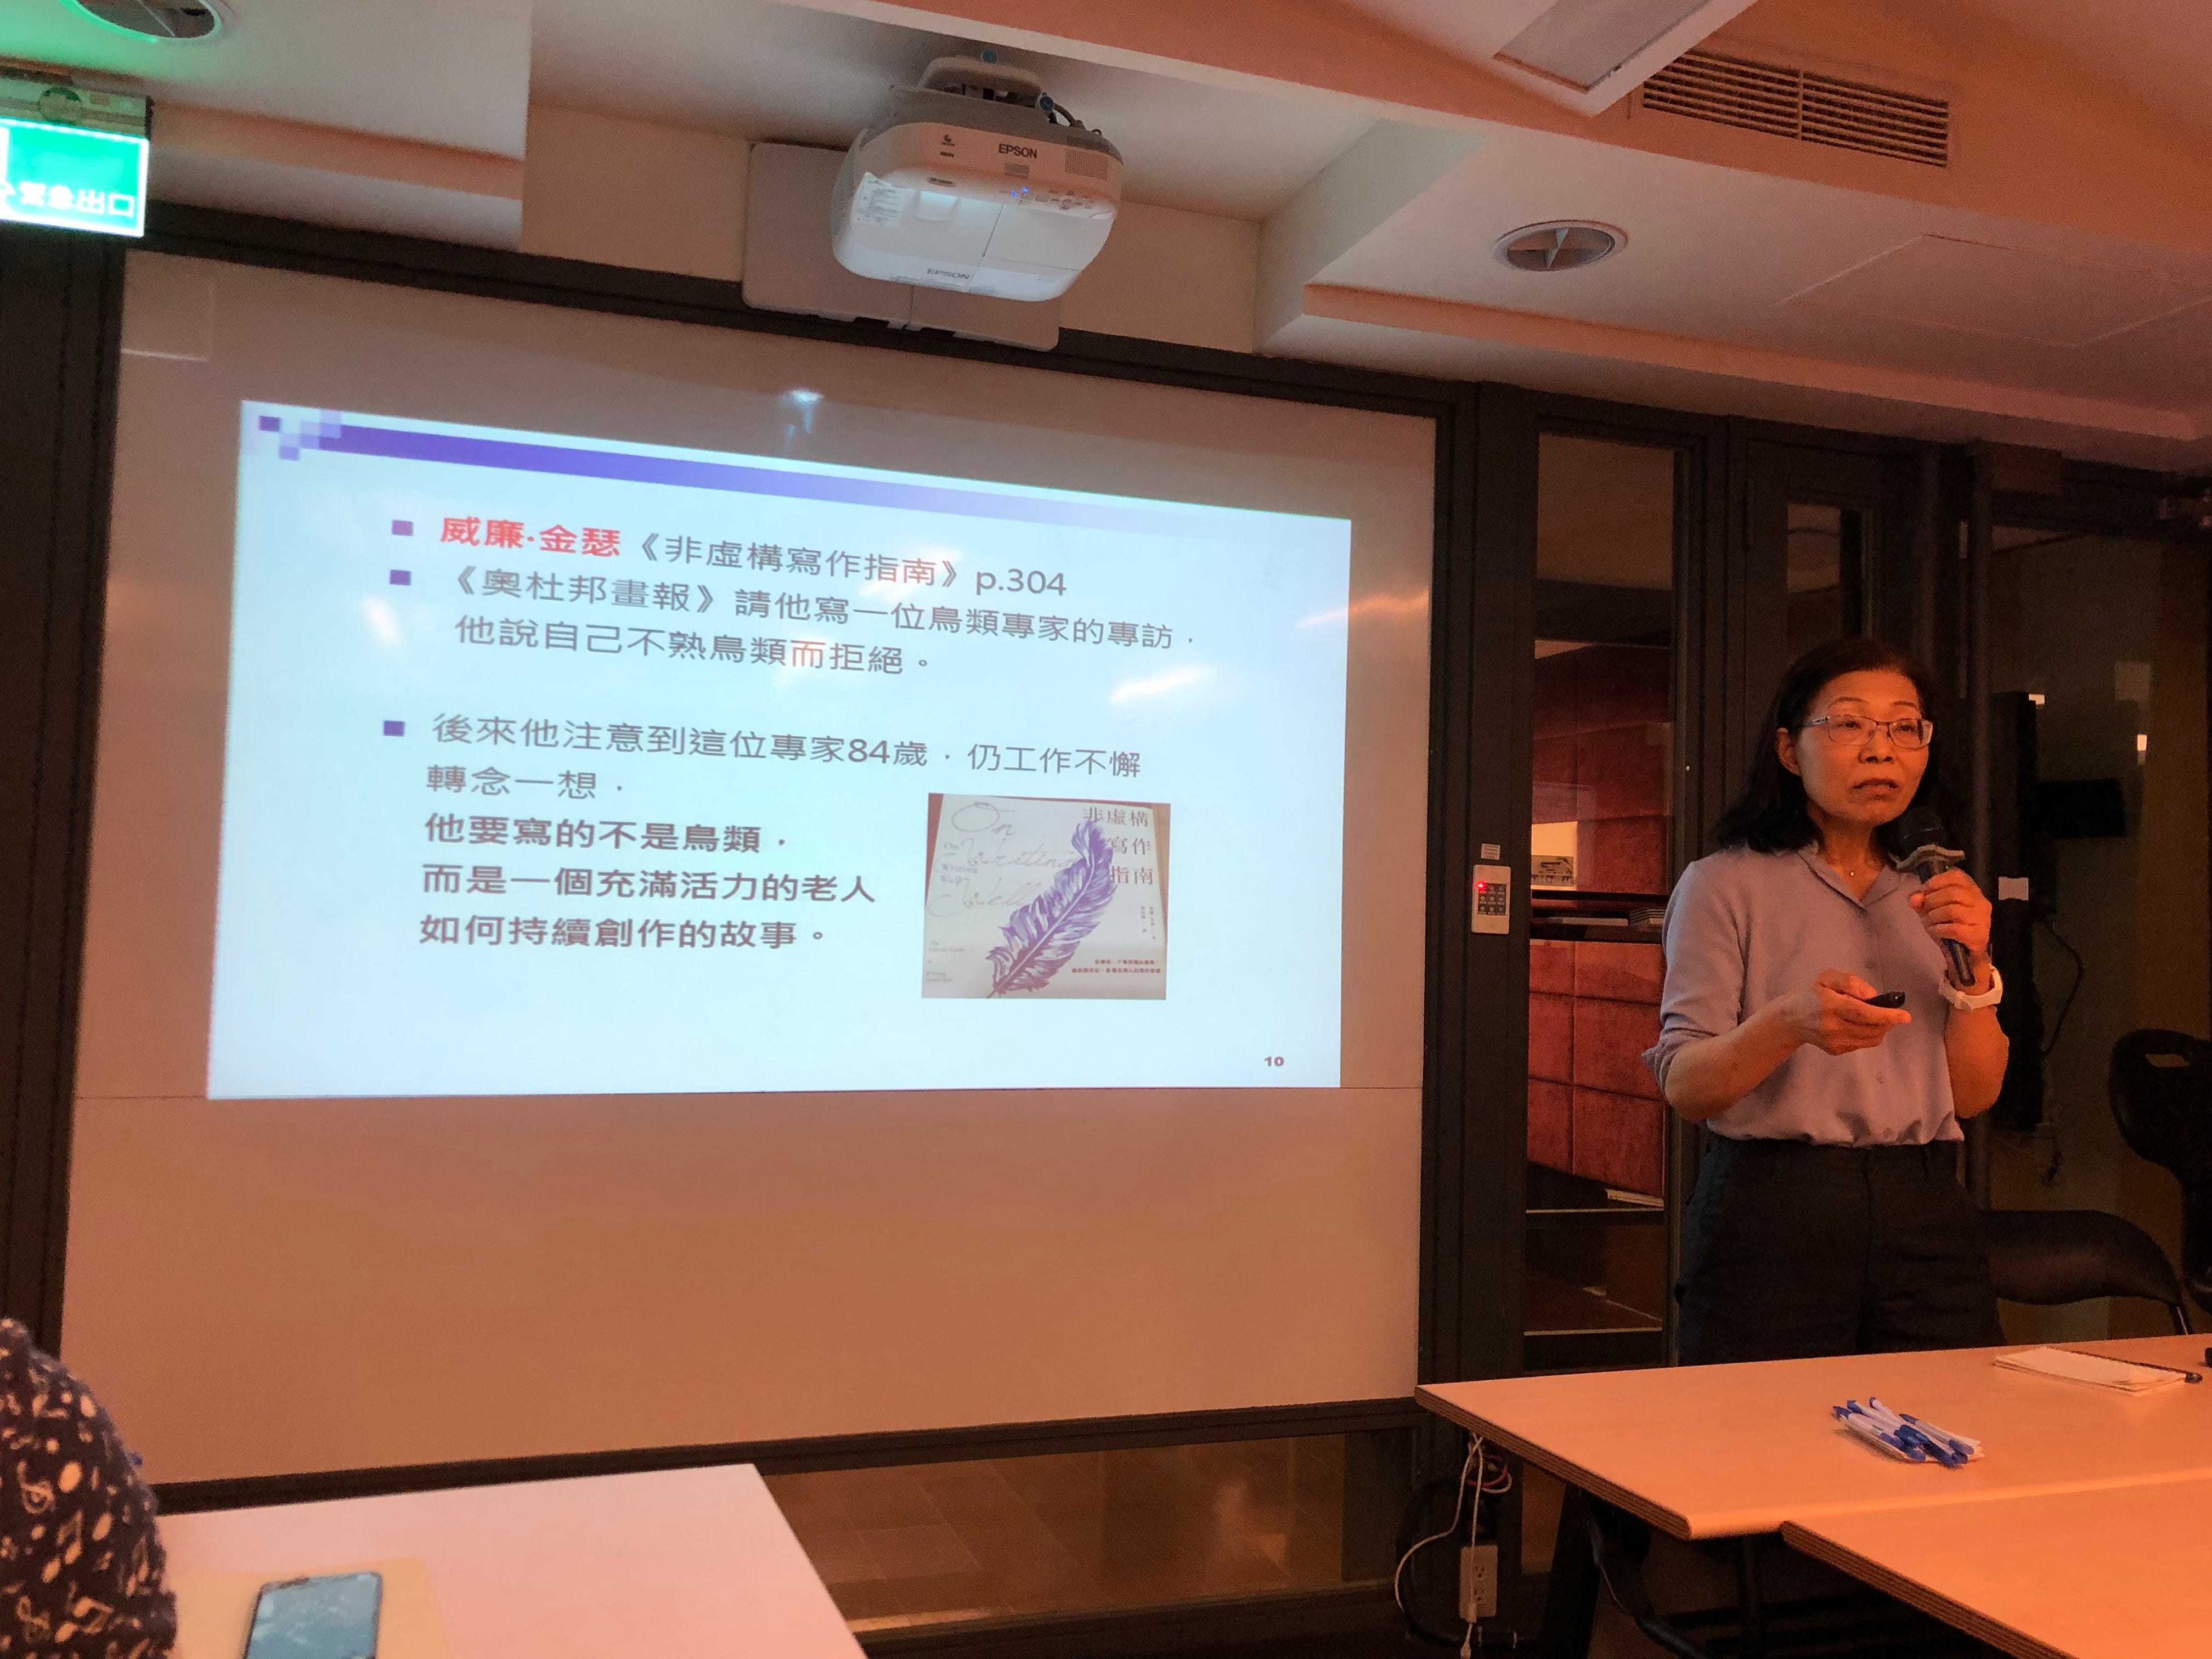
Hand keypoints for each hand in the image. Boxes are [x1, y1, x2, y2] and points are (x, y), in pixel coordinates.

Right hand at [1777, 971, 1912, 1055]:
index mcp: (1829, 1005)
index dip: (1887, 1015)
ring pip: (1871, 1038)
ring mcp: (1835, 1042)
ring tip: (1877, 1017)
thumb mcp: (1826, 978)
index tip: (1905, 1015)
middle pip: (1871, 1028)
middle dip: (1888, 1021)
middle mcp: (1832, 1027)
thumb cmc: (1809, 995)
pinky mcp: (1836, 1051)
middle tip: (1894, 1012)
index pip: (1863, 1013)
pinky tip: (1861, 1025)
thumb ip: (1850, 982)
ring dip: (1881, 1028)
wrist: (1788, 1021)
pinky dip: (1870, 1034)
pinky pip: (1863, 1043)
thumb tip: (1872, 996)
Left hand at [1909, 869, 1992, 969]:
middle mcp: (1981, 901)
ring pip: (1953, 910)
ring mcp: (1982, 918)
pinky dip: (1939, 930)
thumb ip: (1921, 901)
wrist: (1964, 955)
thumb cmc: (1949, 927)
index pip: (1957, 875)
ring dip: (1934, 916)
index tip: (1925, 891)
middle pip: (1953, 893)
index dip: (1937, 881)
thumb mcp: (1932, 911)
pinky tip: (1936, 932)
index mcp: (1971, 890)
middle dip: (1932, 901)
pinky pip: (1954, 928)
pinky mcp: (1979, 935)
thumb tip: (1914, 898)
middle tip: (1925, 911)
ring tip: (1929, 923)